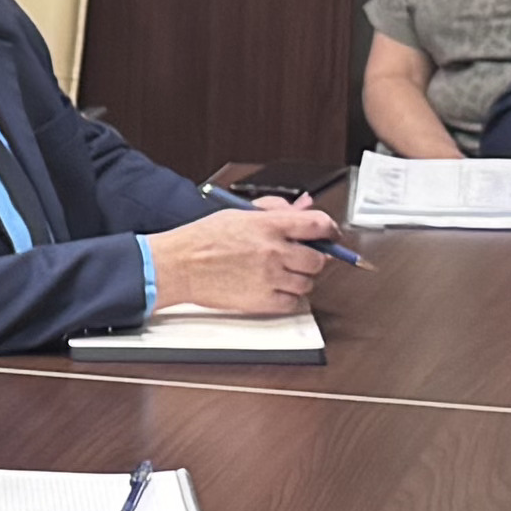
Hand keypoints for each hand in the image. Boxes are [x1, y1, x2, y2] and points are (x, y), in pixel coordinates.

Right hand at [147, 201, 341, 314]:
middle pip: (318, 259)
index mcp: (270, 225)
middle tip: (300, 258)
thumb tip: (301, 208)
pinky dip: (289, 298)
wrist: (179, 265)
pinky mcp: (263, 301)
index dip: (330, 231)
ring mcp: (270, 278)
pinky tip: (275, 289)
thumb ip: (274, 210)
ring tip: (281, 274)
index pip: (319, 225)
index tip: (331, 236)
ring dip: (299, 279)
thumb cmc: (203, 239)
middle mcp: (274, 251)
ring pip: (308, 283)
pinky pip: (294, 303)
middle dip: (313, 258)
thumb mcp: (239, 213)